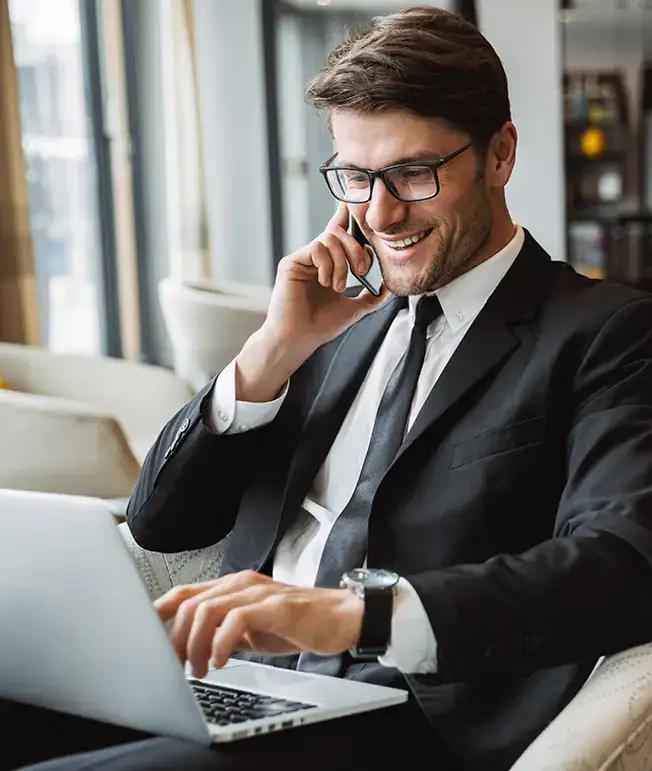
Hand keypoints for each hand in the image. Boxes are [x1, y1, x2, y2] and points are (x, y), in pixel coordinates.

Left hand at [154, 571, 363, 677]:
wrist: (340, 617)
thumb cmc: (296, 623)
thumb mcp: (251, 629)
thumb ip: (222, 631)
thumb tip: (188, 650)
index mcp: (232, 586)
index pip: (185, 592)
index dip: (158, 612)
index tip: (144, 638)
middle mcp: (241, 583)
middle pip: (189, 603)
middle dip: (174, 640)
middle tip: (176, 668)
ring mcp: (257, 592)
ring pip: (206, 610)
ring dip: (194, 645)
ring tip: (199, 669)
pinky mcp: (275, 605)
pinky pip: (236, 619)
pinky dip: (220, 643)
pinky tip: (220, 661)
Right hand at [234, 204, 389, 402]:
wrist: (299, 339)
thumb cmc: (321, 326)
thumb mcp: (355, 309)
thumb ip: (372, 296)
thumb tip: (389, 286)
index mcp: (328, 264)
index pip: (338, 233)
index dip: (345, 216)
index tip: (354, 204)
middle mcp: (314, 258)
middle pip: (339, 233)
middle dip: (356, 249)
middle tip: (360, 271)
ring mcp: (302, 259)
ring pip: (329, 239)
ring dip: (341, 263)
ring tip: (338, 286)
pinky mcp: (291, 263)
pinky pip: (316, 248)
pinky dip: (327, 264)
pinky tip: (325, 282)